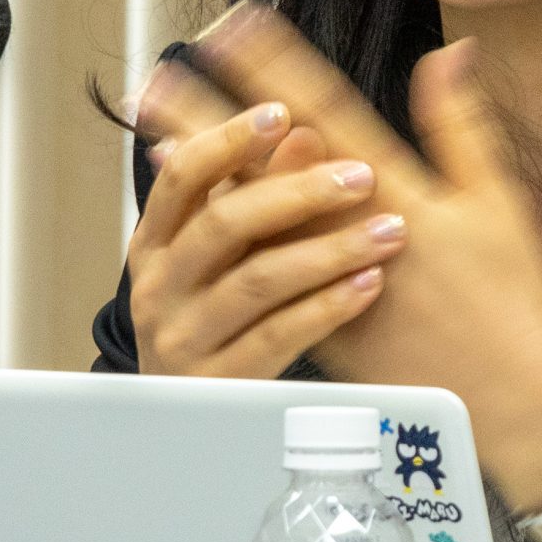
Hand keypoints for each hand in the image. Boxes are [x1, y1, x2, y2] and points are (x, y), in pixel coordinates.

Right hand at [123, 80, 408, 379]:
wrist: (188, 428)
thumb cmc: (218, 324)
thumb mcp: (229, 259)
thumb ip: (260, 196)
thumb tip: (304, 131)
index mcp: (154, 244)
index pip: (181, 177)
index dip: (229, 140)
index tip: (281, 113)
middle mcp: (157, 288)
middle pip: (223, 224)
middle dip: (298, 193)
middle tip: (361, 176)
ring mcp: (181, 339)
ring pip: (256, 281)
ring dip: (329, 250)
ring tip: (387, 232)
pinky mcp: (216, 385)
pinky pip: (277, 336)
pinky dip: (327, 306)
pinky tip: (368, 285)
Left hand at [180, 3, 541, 508]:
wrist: (512, 395)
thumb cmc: (511, 298)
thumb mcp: (497, 198)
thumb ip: (461, 123)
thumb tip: (450, 53)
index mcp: (399, 193)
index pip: (326, 113)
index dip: (277, 66)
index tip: (238, 25)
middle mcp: (353, 232)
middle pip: (270, 163)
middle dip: (213, 115)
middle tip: (161, 75)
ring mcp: (331, 282)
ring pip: (254, 218)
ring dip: (207, 174)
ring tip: (156, 136)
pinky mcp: (322, 328)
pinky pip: (257, 278)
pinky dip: (219, 243)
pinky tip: (187, 221)